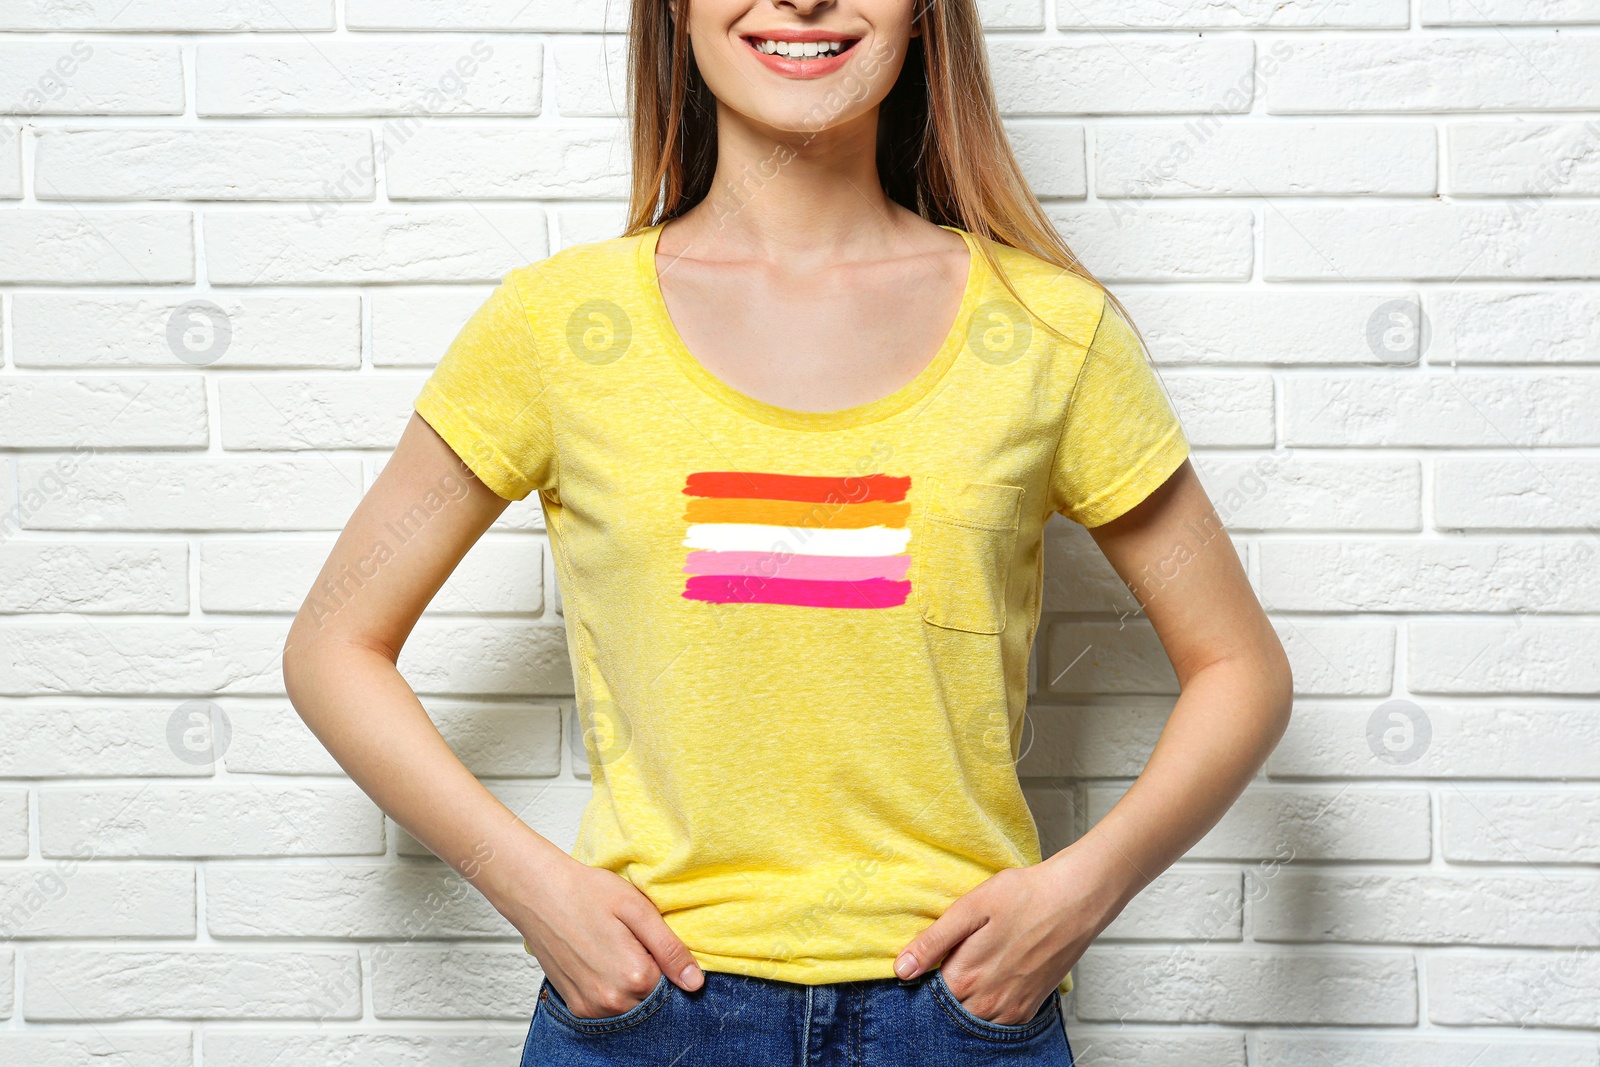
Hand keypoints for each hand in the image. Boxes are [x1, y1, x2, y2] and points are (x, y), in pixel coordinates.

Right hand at [496, 850, 704, 1018]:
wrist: (537, 893)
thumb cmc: (586, 892)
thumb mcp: (637, 910)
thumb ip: (669, 949)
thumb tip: (695, 982)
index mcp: (633, 975)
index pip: (673, 982)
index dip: (665, 958)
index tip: (648, 938)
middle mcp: (611, 1000)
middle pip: (652, 997)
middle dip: (650, 973)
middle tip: (630, 939)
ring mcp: (590, 1007)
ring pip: (631, 1004)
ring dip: (630, 983)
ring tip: (613, 947)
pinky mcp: (575, 1006)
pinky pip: (607, 1008)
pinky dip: (611, 989)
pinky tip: (600, 960)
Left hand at [893, 849, 1122, 1025]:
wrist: (1075, 899)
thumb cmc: (1024, 895)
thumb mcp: (970, 908)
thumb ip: (933, 941)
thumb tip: (901, 969)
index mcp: (965, 975)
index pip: (926, 994)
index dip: (922, 979)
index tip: (923, 965)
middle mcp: (987, 1001)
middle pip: (948, 1010)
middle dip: (943, 992)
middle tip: (953, 961)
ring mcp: (1010, 1008)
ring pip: (972, 1020)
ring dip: (965, 1002)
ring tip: (973, 969)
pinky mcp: (1029, 1008)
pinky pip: (998, 1023)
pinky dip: (988, 1009)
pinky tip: (990, 983)